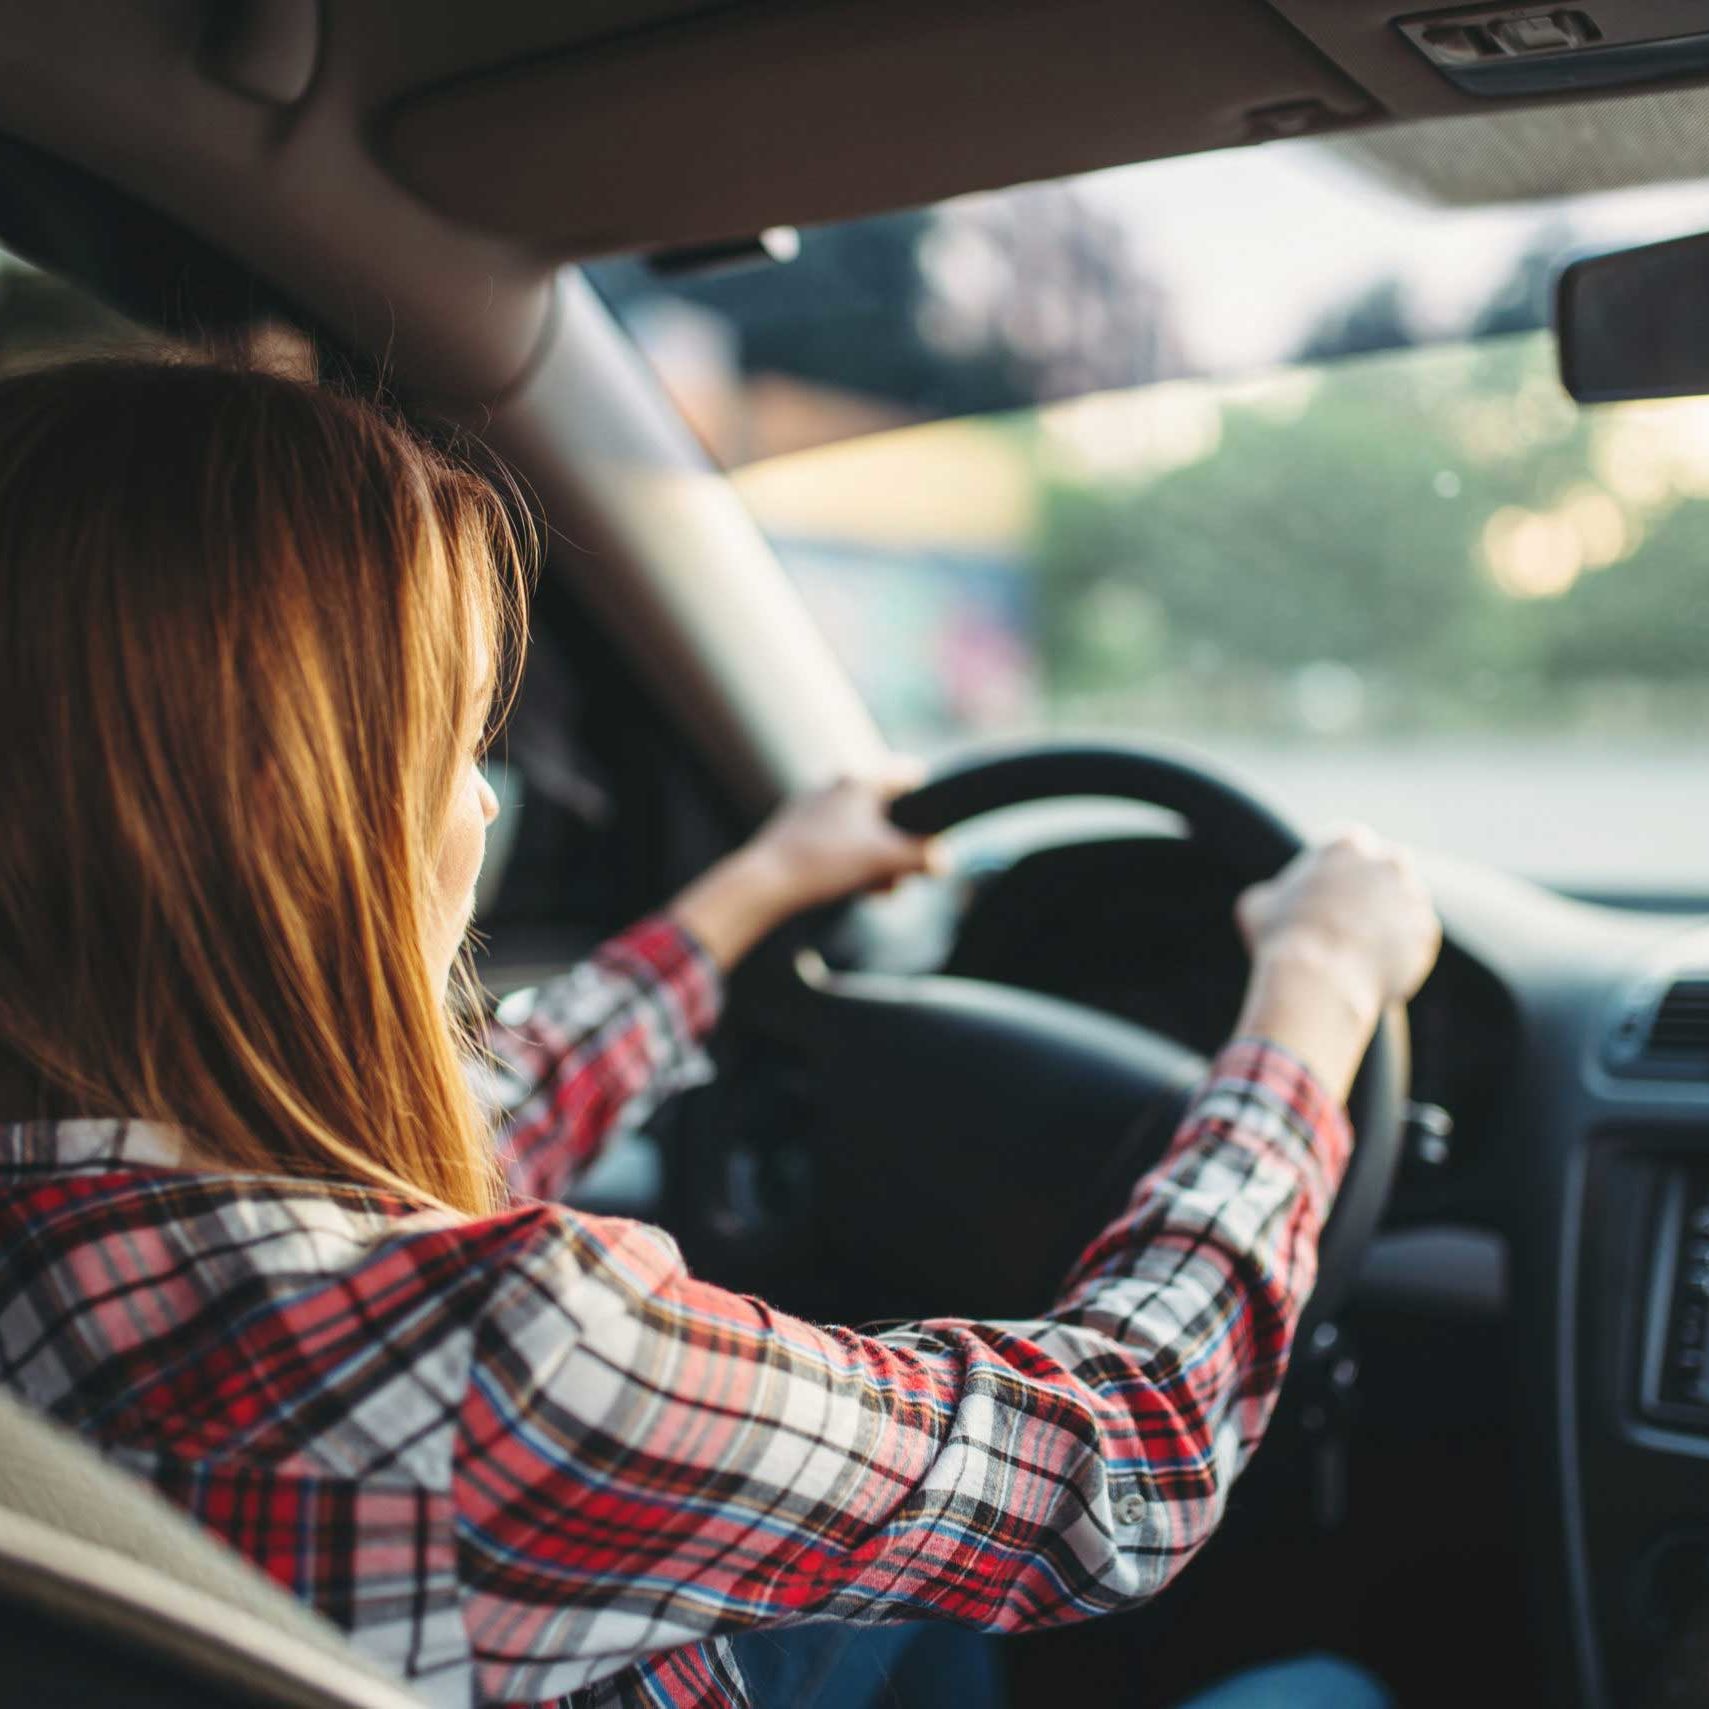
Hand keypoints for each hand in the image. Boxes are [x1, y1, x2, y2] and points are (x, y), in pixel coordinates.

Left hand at [668, 769, 943, 969]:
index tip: (936, 815)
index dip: (928, 794)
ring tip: (874, 887)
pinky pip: (835, 841)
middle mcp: (834, 787)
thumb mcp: (885, 861)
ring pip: (859, 828)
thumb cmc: (826, 863)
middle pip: (884, 809)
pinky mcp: (794, 831)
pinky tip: (846, 886)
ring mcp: (812, 808)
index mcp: (858, 782)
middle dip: (899, 843)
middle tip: (901, 874)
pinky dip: (848, 860)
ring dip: (874, 856)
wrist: (765, 882)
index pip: (906, 775)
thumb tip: (944, 861)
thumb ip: (922, 859)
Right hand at [1232, 828, 1441, 1101]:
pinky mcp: (1426, 930)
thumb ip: (1273, 896)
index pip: (1348, 852)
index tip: (1327, 900)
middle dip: (1369, 895)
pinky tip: (1373, 970)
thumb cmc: (1282, 938)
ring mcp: (1412, 894)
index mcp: (1347, 843)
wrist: (1319, 978)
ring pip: (1400, 907)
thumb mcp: (1257, 906)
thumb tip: (1270, 904)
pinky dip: (1398, 953)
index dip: (1335, 878)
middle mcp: (1388, 860)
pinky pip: (1413, 940)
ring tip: (1359, 954)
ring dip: (1387, 924)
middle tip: (1348, 924)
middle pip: (1381, 875)